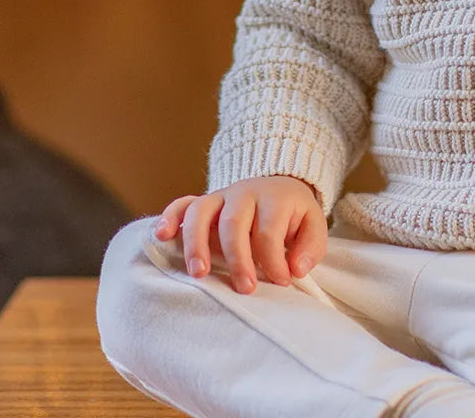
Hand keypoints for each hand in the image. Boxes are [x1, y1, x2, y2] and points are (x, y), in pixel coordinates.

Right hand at [154, 175, 326, 294]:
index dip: (274, 261)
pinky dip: (169, 217)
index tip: (281, 282)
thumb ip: (311, 246)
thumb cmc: (294, 216)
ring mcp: (221, 196)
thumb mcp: (313, 225)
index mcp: (274, 197)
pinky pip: (182, 204)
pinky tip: (161, 236)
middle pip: (233, 223)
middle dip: (237, 259)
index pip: (268, 232)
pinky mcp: (205, 202)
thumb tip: (296, 269)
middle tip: (244, 289)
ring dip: (196, 243)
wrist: (280, 186)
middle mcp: (244, 192)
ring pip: (201, 212)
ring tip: (198, 273)